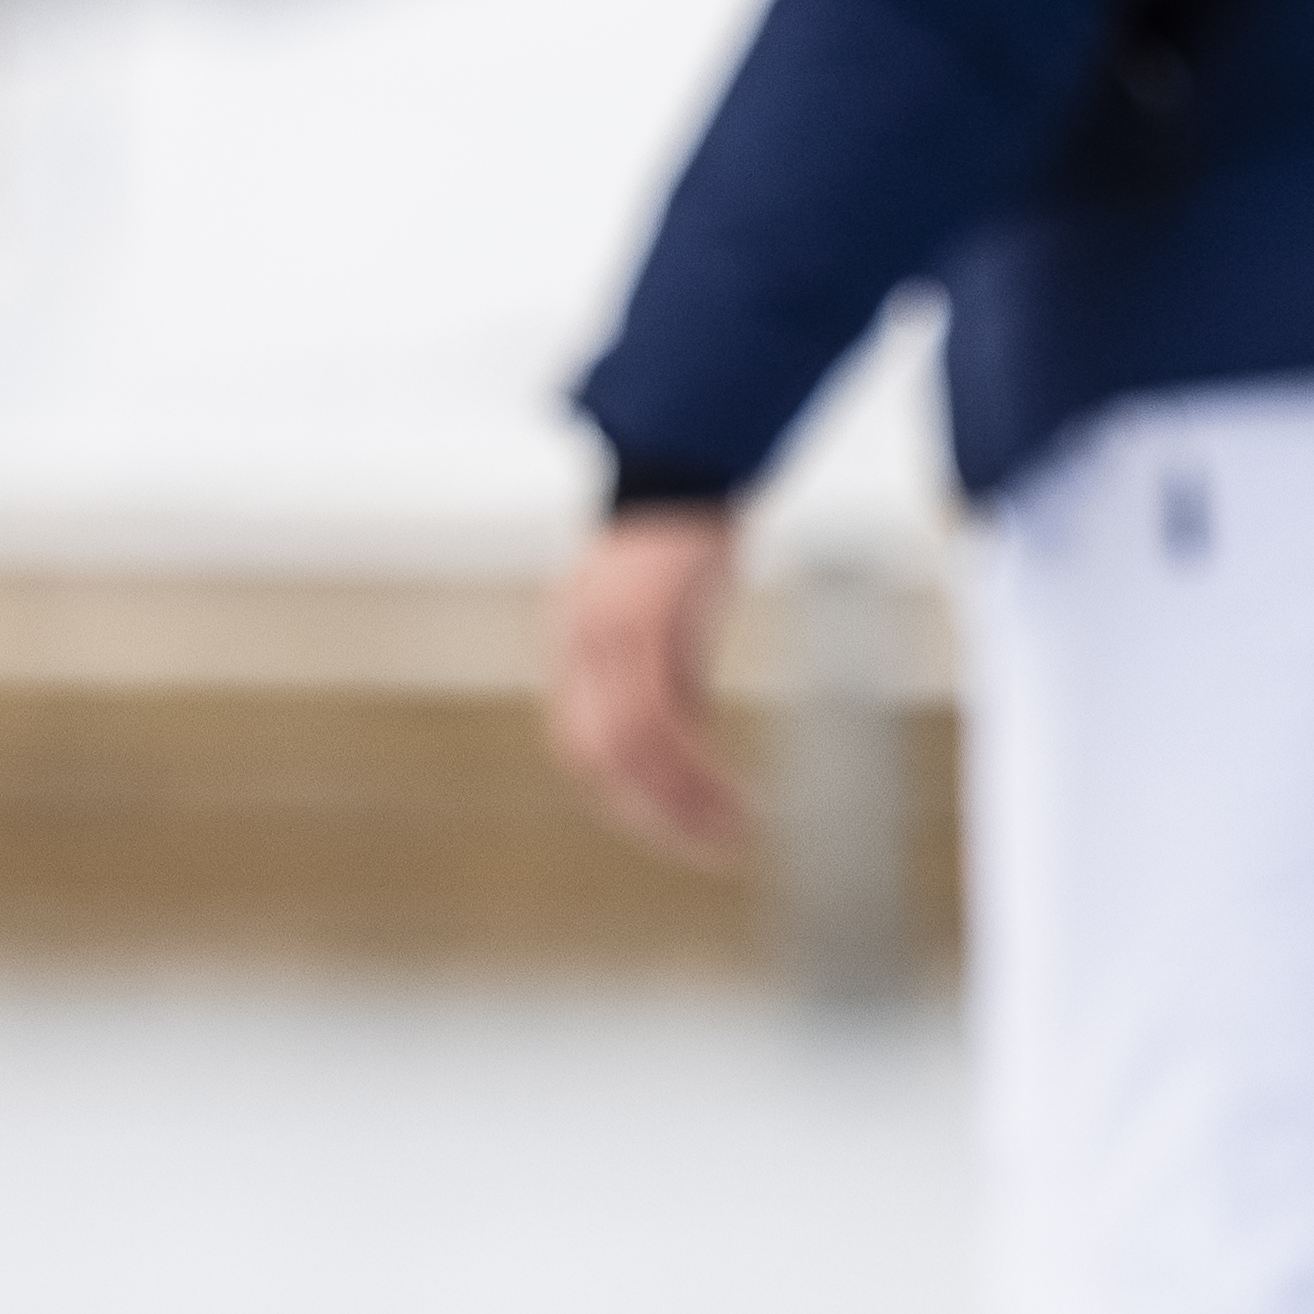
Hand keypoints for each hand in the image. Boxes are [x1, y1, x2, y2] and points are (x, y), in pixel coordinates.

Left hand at [546, 503, 753, 867]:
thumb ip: (667, 673)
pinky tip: (738, 792)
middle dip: (654, 817)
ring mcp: (605, 634)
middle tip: (710, 849)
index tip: (679, 832)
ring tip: (735, 833)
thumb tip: (688, 737)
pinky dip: (698, 771)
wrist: (684, 464)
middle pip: (597, 759)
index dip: (628, 801)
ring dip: (684, 804)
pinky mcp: (643, 623)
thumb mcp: (671, 617)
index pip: (583, 749)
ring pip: (631, 751)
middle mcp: (579, 644)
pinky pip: (662, 721)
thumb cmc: (685, 539)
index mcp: (576, 646)